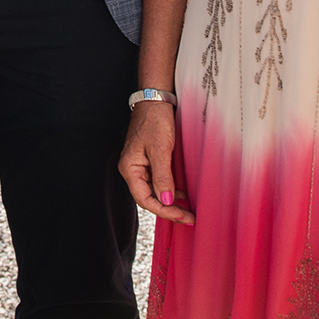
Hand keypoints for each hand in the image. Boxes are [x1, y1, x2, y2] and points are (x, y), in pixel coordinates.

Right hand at [118, 101, 193, 224]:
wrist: (156, 99)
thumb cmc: (154, 120)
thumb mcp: (160, 149)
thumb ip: (162, 177)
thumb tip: (166, 201)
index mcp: (130, 168)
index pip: (144, 199)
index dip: (163, 210)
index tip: (181, 216)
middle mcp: (134, 169)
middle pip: (149, 198)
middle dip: (168, 210)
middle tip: (189, 218)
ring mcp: (142, 166)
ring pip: (155, 191)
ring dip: (171, 202)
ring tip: (188, 209)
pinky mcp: (151, 161)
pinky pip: (160, 182)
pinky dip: (171, 190)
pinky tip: (183, 194)